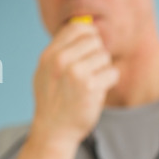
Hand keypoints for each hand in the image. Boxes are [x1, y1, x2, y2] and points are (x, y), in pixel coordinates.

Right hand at [32, 20, 119, 145]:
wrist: (55, 131)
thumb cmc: (53, 103)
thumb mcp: (46, 72)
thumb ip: (61, 50)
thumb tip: (86, 27)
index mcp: (50, 54)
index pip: (77, 28)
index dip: (89, 37)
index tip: (90, 50)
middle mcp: (62, 61)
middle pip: (95, 41)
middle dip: (97, 56)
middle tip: (91, 73)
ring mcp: (77, 73)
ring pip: (105, 57)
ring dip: (104, 70)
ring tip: (93, 85)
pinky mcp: (92, 87)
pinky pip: (113, 73)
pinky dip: (110, 82)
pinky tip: (99, 91)